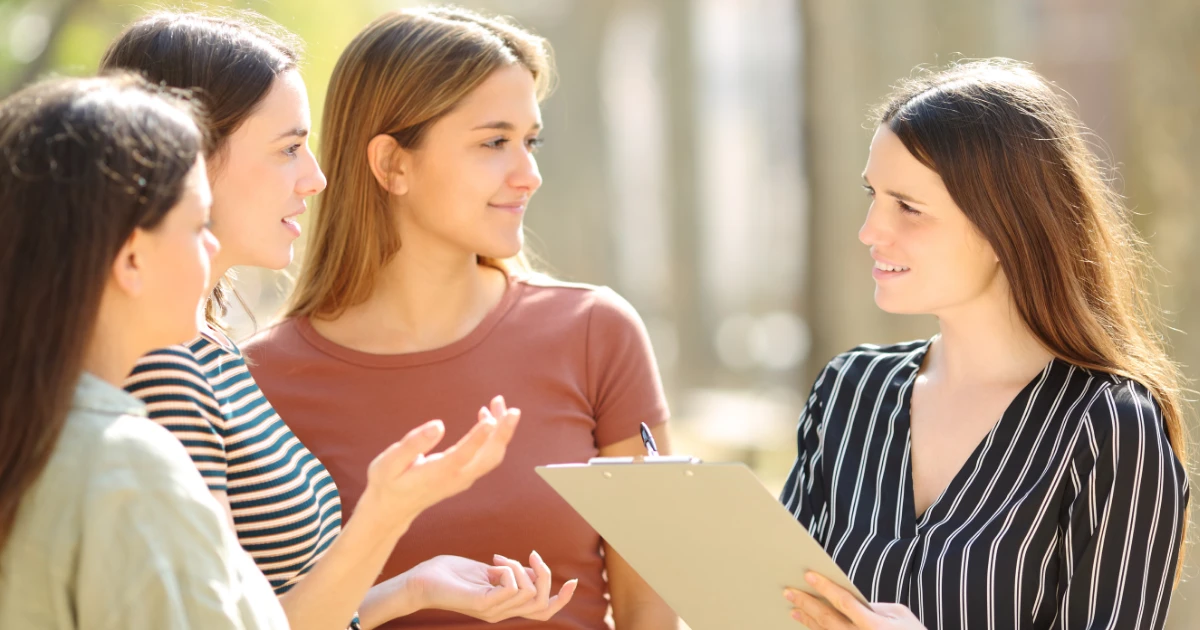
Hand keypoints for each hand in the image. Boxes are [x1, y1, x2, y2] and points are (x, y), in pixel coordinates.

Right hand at [360, 396, 519, 529]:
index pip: (463, 456)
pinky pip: (486, 457)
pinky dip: (493, 437)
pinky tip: (486, 417)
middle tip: (511, 408)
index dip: (478, 438)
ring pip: (492, 456)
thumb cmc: (387, 482)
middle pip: (489, 457)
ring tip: (498, 403)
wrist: (392, 509)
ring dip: (501, 431)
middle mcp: (457, 478)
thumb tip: (438, 425)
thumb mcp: (389, 463)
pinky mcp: (465, 476)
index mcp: (438, 473)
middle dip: (503, 432)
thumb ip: (413, 444)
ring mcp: (464, 478)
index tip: (490, 419)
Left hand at [401, 552, 577, 622]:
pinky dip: (510, 570)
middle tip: (531, 555)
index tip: (572, 580)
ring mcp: (493, 611)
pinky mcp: (483, 604)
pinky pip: (512, 588)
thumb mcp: (489, 571)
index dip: (562, 599)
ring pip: (530, 593)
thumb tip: (534, 571)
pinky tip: (493, 564)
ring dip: (521, 568)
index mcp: (506, 606)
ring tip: (499, 559)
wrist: (420, 581)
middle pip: (543, 604)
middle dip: (546, 575)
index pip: (543, 612)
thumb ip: (512, 573)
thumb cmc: (451, 574)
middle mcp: (503, 612)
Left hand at [785, 572, 924, 629]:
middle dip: (807, 603)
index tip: (809, 575)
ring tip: (794, 608)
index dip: (825, 587)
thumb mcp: (900, 615)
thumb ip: (875, 606)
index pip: (844, 602)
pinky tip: (808, 625)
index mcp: (875, 625)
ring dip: (807, 620)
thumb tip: (851, 600)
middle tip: (789, 591)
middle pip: (827, 619)